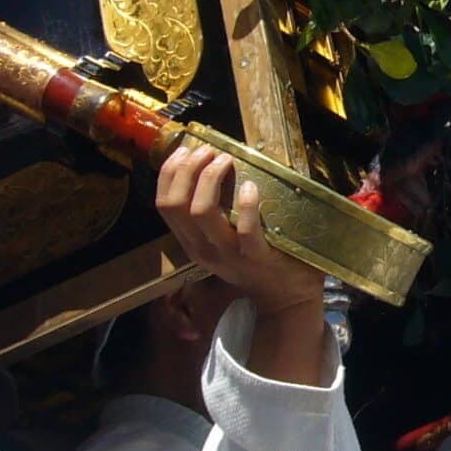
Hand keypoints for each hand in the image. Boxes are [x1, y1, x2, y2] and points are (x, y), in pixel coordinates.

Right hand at [156, 141, 323, 319]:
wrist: (286, 300)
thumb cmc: (258, 261)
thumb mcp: (225, 241)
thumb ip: (217, 214)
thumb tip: (214, 165)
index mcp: (192, 242)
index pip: (164, 204)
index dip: (169, 172)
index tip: (185, 150)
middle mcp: (203, 249)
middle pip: (176, 204)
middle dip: (188, 169)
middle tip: (208, 151)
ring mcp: (228, 255)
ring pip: (201, 212)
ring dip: (210, 179)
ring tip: (226, 160)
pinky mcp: (256, 257)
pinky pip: (244, 229)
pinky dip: (246, 204)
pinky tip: (251, 186)